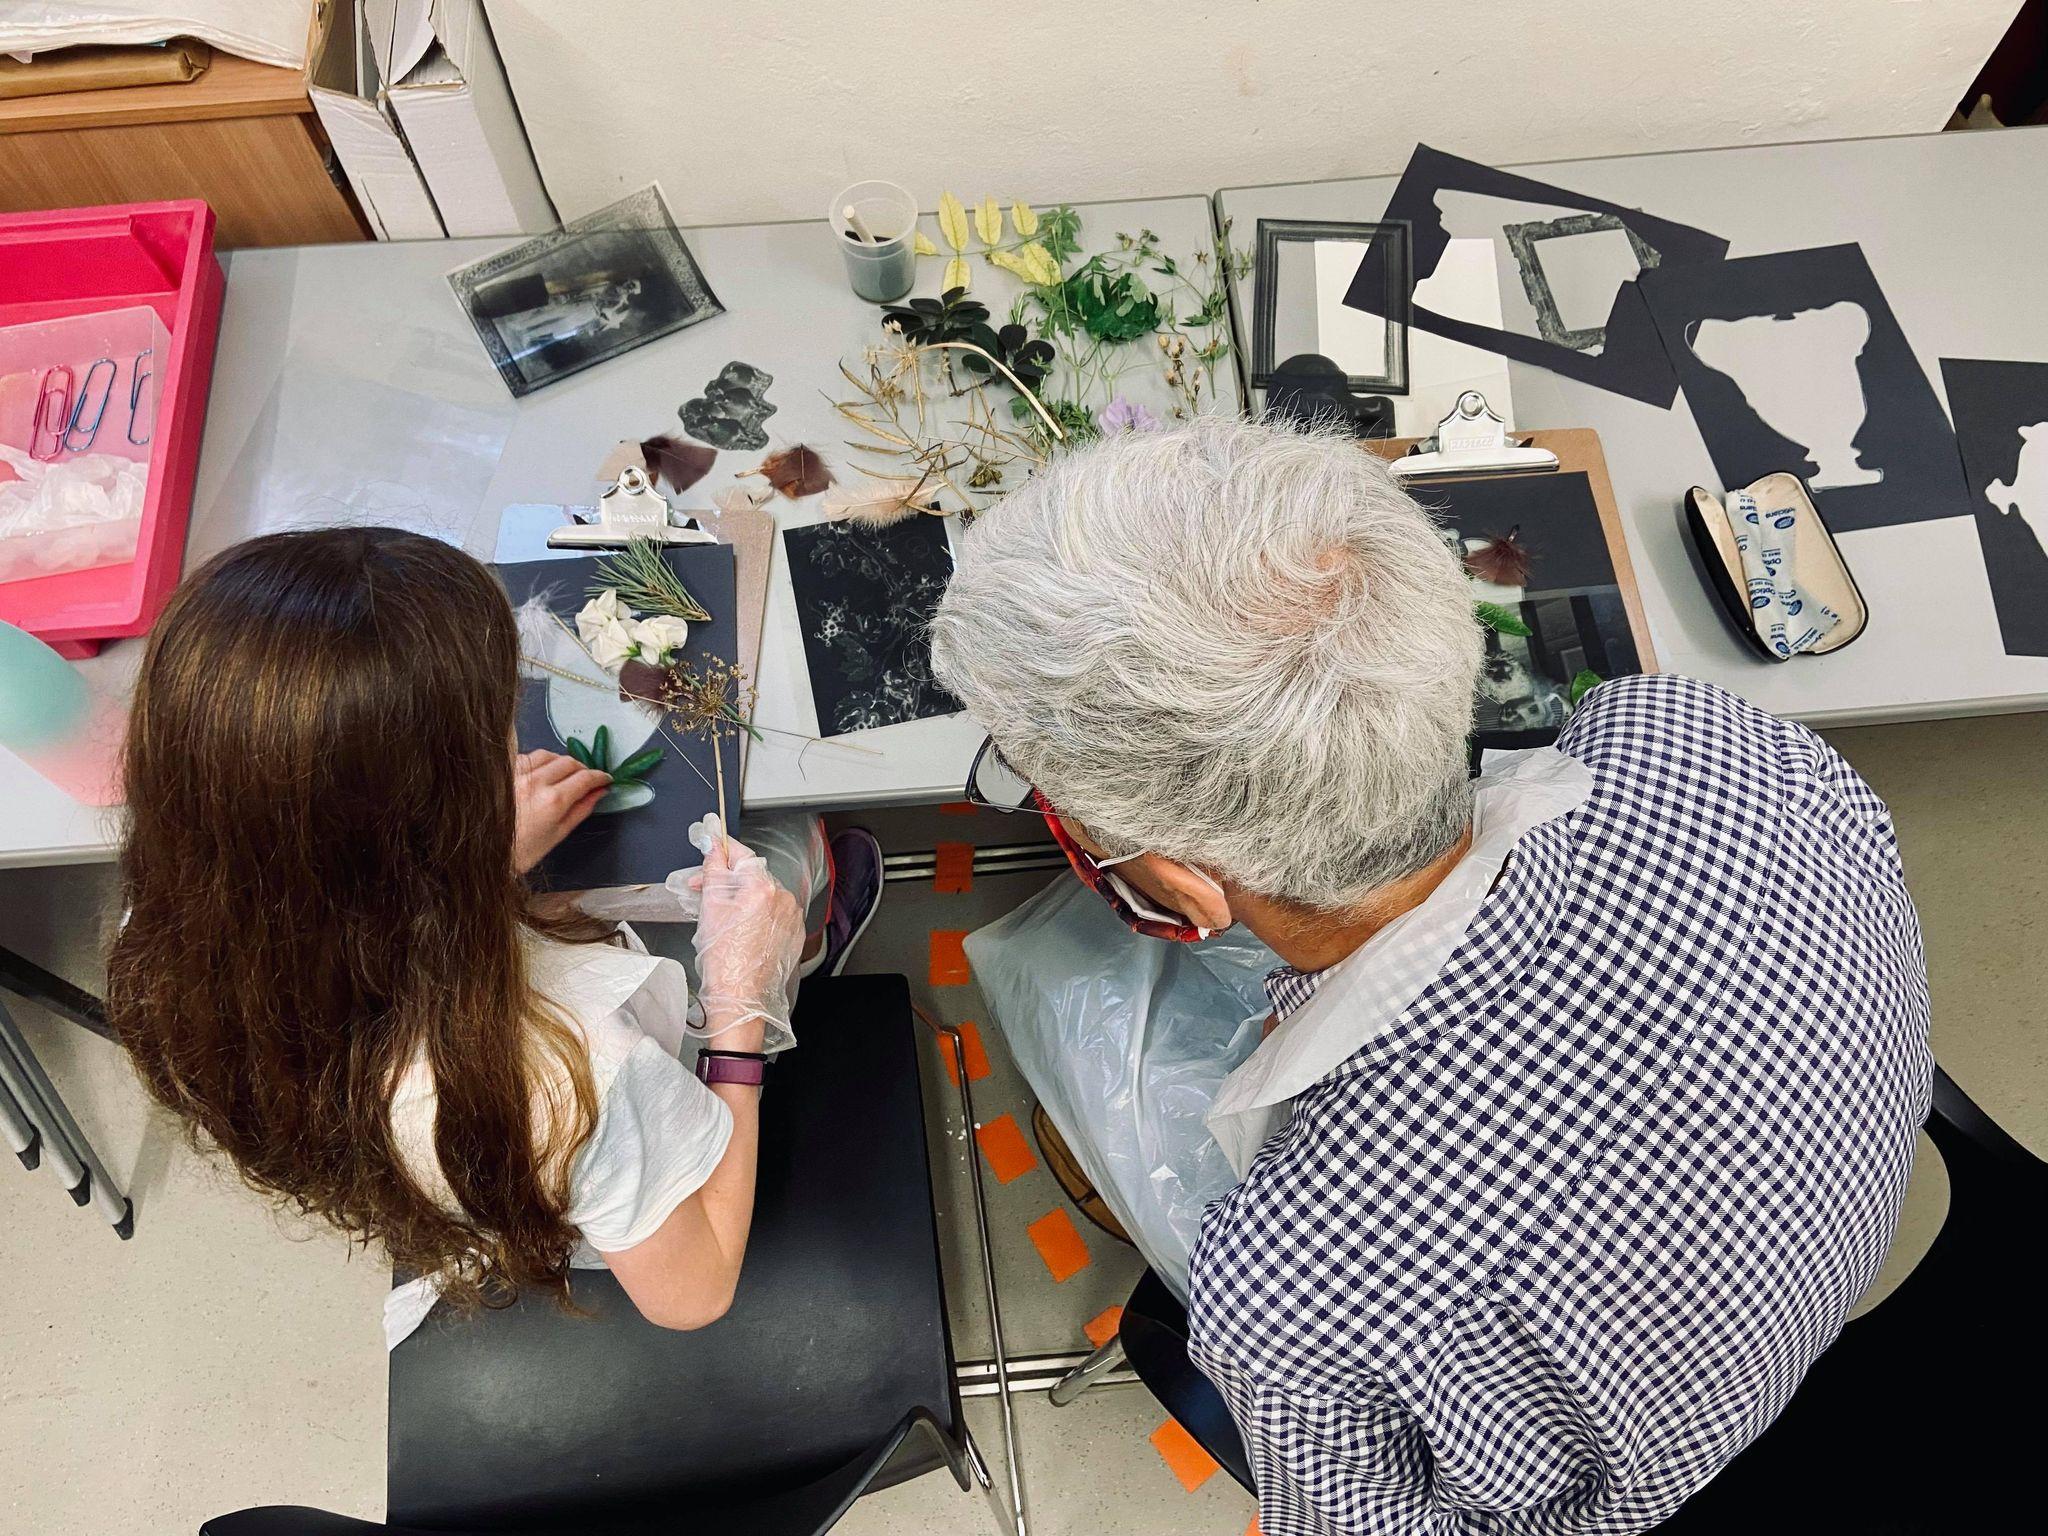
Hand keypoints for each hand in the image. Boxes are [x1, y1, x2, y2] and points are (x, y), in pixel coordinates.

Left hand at [513, 750, 610, 873]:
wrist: (485, 852)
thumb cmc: (523, 851)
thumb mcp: (559, 834)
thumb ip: (581, 809)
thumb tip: (599, 792)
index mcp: (553, 801)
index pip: (585, 778)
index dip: (600, 776)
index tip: (605, 779)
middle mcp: (536, 782)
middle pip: (569, 762)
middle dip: (583, 769)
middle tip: (586, 779)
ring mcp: (517, 775)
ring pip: (548, 755)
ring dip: (561, 762)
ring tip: (563, 775)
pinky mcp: (504, 773)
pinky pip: (527, 757)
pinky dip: (539, 762)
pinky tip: (540, 774)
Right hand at [688, 829, 804, 1036]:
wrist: (739, 996)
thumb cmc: (724, 959)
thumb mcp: (710, 907)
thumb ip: (713, 870)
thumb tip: (713, 847)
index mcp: (762, 888)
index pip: (742, 855)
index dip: (723, 848)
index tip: (713, 839)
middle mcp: (782, 898)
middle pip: (750, 876)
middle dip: (725, 879)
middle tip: (701, 889)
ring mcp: (790, 915)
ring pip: (760, 894)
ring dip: (739, 897)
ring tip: (719, 917)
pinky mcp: (792, 931)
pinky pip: (771, 912)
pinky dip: (754, 913)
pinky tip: (737, 928)